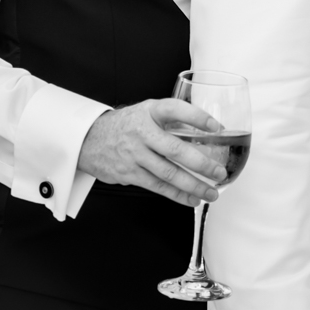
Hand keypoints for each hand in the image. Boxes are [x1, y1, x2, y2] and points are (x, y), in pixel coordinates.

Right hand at [76, 99, 228, 206]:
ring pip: (168, 173)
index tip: (216, 127)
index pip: (175, 110)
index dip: (197, 117)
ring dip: (193, 185)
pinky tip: (192, 199)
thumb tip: (207, 130)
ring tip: (211, 192)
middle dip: (201, 163)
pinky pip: (158, 187)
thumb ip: (172, 119)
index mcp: (150, 111)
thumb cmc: (126, 125)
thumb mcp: (147, 112)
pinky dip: (177, 195)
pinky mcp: (130, 173)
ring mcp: (135, 154)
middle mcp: (142, 132)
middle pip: (175, 149)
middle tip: (219, 172)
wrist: (89, 140)